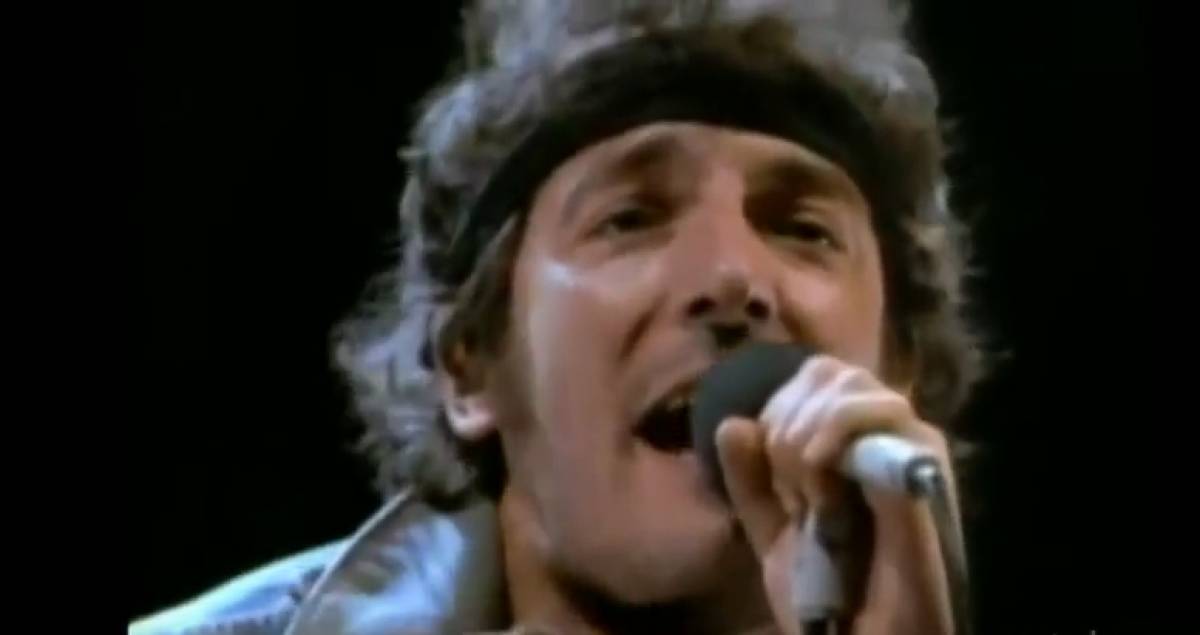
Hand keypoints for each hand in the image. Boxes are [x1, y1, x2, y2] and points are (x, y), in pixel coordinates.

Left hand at [715, 354, 959, 634]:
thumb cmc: (831, 599)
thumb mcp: (775, 535)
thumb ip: (751, 482)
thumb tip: (732, 423)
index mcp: (856, 448)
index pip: (814, 379)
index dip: (779, 408)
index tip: (772, 471)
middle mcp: (888, 439)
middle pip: (829, 371)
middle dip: (787, 416)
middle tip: (787, 481)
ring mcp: (910, 450)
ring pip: (852, 384)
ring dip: (808, 426)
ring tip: (806, 487)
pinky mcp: (924, 468)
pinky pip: (886, 412)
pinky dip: (838, 427)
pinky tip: (816, 470)